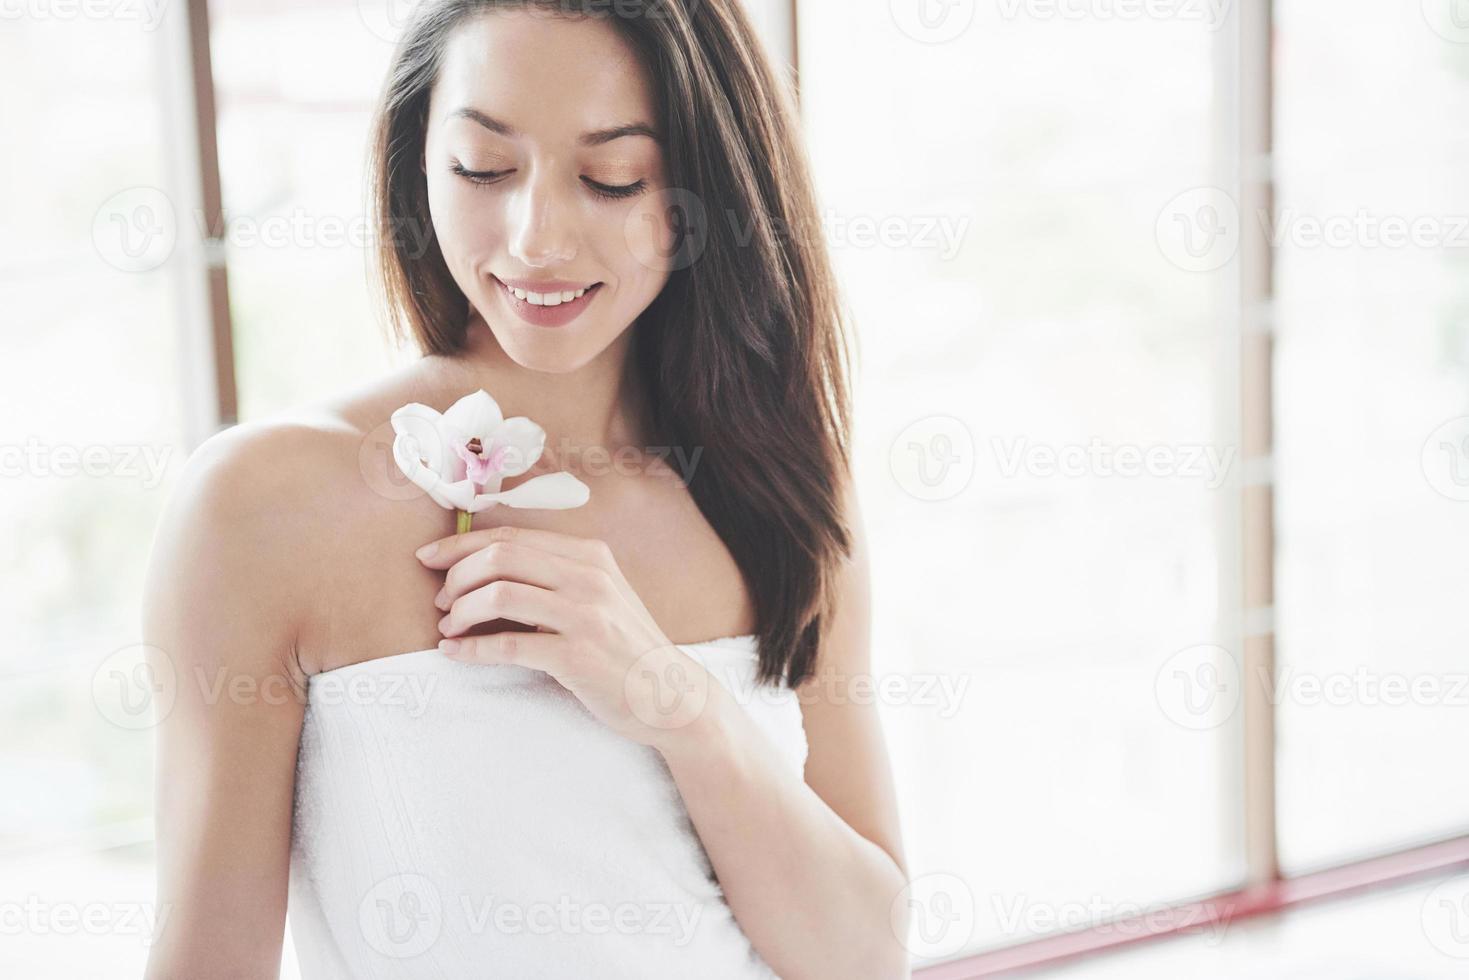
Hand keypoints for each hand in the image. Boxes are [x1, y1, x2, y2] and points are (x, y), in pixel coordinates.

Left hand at [417, 524, 725, 750]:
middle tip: (441, 601)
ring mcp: (585, 615)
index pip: (511, 536)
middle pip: (501, 557)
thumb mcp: (600, 596)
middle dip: (457, 576)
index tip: (430, 557)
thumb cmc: (625, 647)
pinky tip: (454, 653)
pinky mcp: (578, 656)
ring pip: (500, 595)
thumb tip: (486, 566)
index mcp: (590, 555)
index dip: (462, 544)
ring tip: (449, 627)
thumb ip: (556, 576)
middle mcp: (589, 577)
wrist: (671, 695)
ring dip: (461, 611)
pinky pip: (508, 645)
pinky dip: (471, 649)